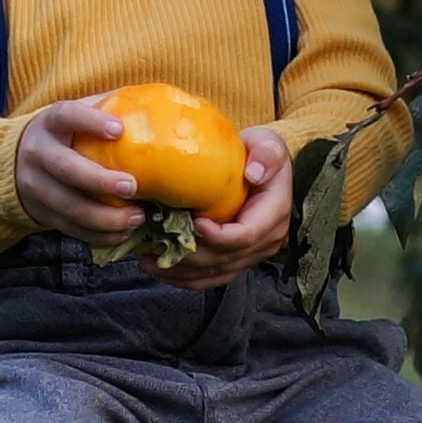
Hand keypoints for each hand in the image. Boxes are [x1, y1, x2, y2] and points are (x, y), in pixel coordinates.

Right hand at [14, 95, 144, 240]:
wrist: (17, 160)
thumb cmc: (66, 134)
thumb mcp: (78, 114)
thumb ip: (108, 107)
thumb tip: (159, 105)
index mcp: (50, 123)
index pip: (66, 116)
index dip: (90, 122)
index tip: (119, 130)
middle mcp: (38, 153)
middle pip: (65, 169)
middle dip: (99, 181)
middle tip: (132, 186)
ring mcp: (36, 186)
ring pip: (68, 206)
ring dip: (105, 217)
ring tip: (137, 217)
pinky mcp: (41, 213)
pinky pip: (70, 228)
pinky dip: (98, 235)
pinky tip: (122, 232)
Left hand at [158, 128, 293, 282]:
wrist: (265, 170)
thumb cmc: (262, 155)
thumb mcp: (268, 145)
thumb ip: (265, 155)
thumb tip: (253, 173)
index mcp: (273, 216)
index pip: (245, 236)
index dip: (217, 236)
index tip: (194, 222)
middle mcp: (265, 242)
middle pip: (224, 260)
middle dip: (188, 256)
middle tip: (156, 244)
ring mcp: (250, 255)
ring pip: (214, 273)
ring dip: (180, 271)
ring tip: (148, 259)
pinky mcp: (236, 261)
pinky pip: (210, 278)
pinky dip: (183, 278)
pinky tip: (159, 268)